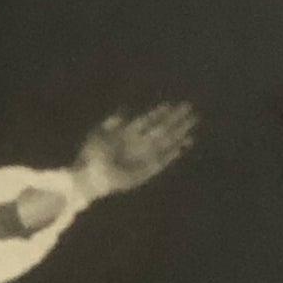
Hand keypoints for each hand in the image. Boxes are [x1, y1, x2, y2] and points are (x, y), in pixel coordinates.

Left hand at [71, 102, 197, 204]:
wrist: (91, 177)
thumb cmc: (91, 154)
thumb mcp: (99, 134)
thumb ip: (113, 122)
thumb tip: (125, 109)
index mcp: (127, 132)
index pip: (148, 119)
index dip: (158, 112)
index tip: (170, 105)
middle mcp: (139, 143)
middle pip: (161, 129)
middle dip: (175, 120)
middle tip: (189, 109)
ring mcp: (144, 156)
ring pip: (166, 143)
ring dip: (178, 135)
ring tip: (192, 128)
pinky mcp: (148, 171)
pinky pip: (163, 160)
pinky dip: (173, 153)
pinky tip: (183, 146)